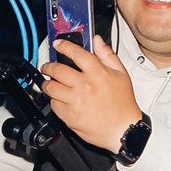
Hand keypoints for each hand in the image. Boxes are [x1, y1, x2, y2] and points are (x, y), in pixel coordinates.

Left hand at [40, 35, 143, 151]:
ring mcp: (75, 101)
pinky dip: (54, 100)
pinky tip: (60, 99)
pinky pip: (54, 104)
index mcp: (97, 73)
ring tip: (49, 83)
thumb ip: (107, 55)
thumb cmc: (123, 104)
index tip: (58, 44)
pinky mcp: (69, 116)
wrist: (123, 130)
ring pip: (51, 87)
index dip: (64, 46)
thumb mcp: (121, 75)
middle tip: (47, 67)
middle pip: (57, 70)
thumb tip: (97, 40)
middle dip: (48, 66)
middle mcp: (85, 86)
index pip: (75, 53)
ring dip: (47, 84)